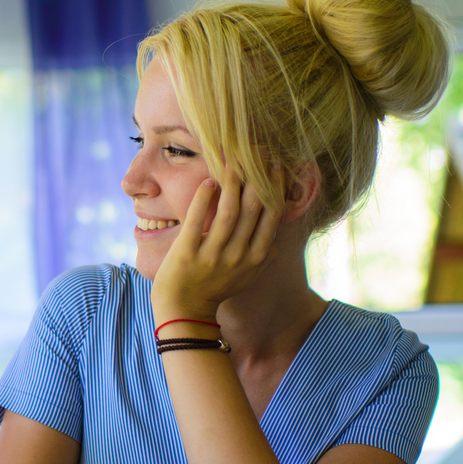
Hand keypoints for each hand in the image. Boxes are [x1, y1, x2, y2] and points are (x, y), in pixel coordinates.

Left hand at [149, 171, 279, 323]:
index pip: (271, 217)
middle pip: (253, 209)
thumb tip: (277, 237)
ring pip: (228, 212)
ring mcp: (212, 254)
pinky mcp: (187, 252)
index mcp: (256, 258)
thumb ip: (264, 257)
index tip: (277, 166)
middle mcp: (237, 255)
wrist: (184, 310)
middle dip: (258, 178)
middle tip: (259, 153)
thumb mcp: (247, 277)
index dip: (276, 189)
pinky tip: (209, 181)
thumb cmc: (215, 289)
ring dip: (232, 183)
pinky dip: (203, 199)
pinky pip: (197, 220)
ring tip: (233, 161)